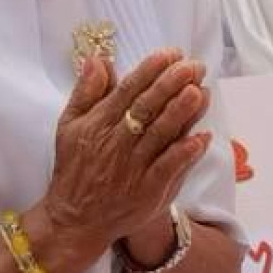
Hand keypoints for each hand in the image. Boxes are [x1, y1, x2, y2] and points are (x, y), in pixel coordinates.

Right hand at [37, 48, 213, 257]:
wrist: (75, 219)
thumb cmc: (75, 168)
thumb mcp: (69, 126)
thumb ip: (86, 92)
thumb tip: (97, 59)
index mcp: (99, 123)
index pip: (128, 90)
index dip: (151, 70)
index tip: (171, 54)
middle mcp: (117, 142)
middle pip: (147, 108)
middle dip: (171, 84)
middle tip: (193, 66)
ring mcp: (133, 168)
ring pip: (160, 135)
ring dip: (181, 113)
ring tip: (199, 92)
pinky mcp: (147, 191)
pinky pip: (168, 169)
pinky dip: (184, 153)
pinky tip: (202, 137)